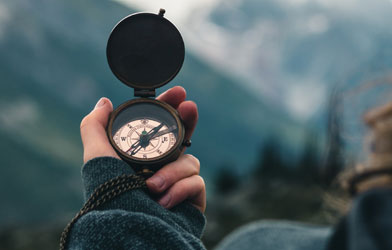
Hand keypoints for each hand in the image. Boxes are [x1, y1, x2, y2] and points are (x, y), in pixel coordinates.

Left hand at [80, 86, 205, 211]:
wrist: (128, 231)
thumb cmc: (110, 196)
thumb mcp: (96, 157)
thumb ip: (95, 126)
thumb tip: (104, 102)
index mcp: (142, 157)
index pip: (160, 127)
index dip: (170, 107)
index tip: (178, 92)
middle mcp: (161, 167)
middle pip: (183, 136)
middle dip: (188, 120)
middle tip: (190, 106)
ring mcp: (178, 183)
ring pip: (189, 160)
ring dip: (172, 172)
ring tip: (152, 188)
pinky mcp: (192, 198)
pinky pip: (196, 182)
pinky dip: (179, 190)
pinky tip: (164, 202)